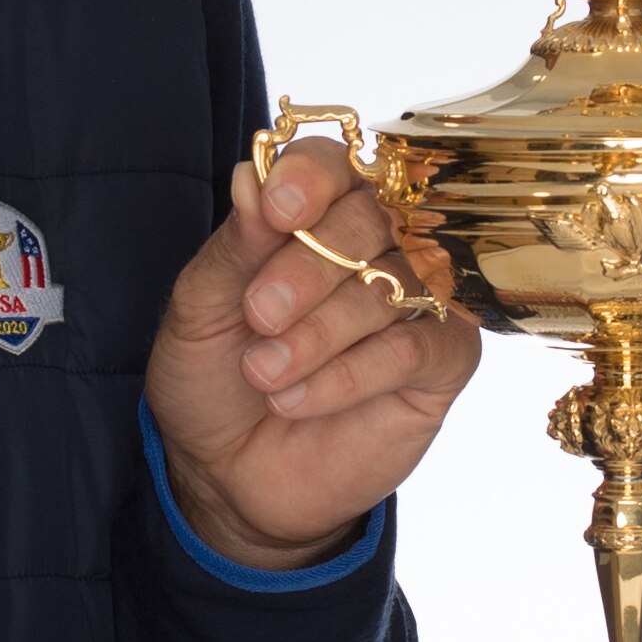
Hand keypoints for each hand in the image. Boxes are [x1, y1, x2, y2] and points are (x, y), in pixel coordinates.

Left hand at [145, 135, 482, 569]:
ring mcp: (417, 301)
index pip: (333, 164)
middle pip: (369, 218)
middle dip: (308, 268)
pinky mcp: (442, 362)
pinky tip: (298, 399)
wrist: (227, 476)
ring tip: (265, 374)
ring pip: (390, 287)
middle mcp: (374, 246)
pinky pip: (413, 348)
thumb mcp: (199, 313)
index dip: (310, 180)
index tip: (277, 212)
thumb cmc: (213, 381)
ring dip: (318, 335)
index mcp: (314, 217)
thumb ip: (234, 248)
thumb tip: (251, 177)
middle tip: (259, 315)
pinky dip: (351, 375)